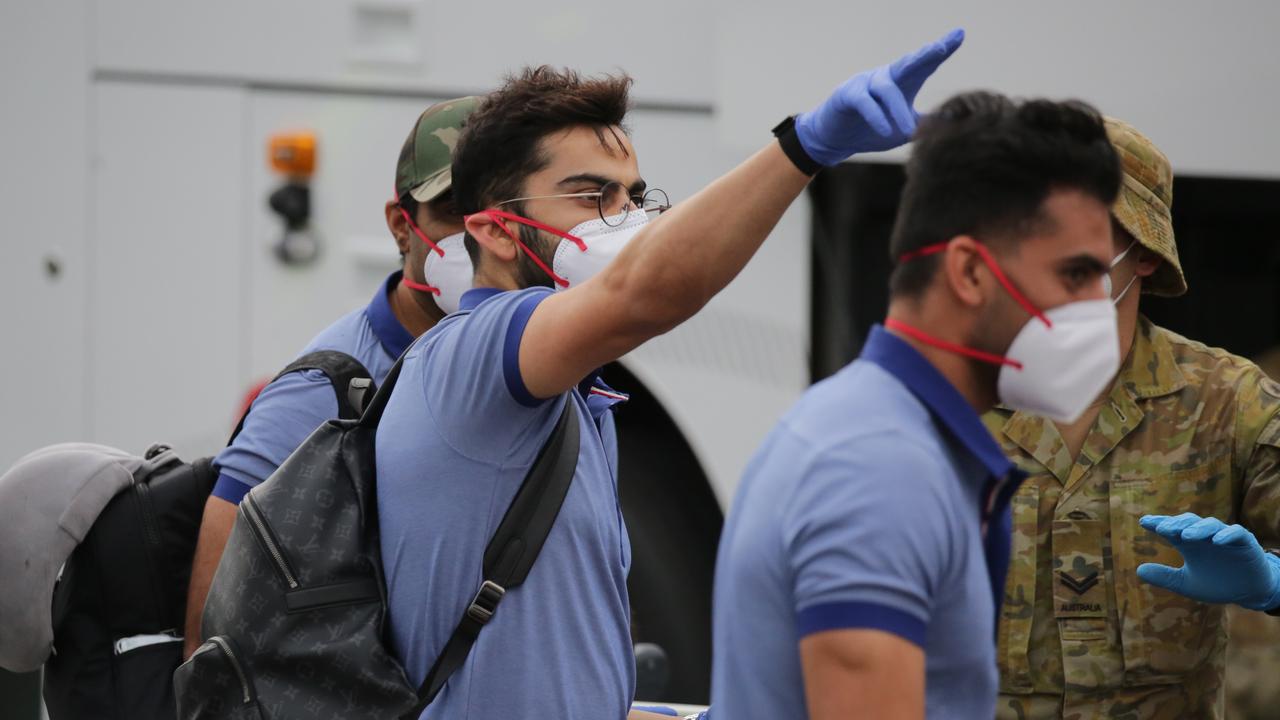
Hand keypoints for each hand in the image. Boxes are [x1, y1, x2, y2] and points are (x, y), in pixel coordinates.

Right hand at [795, 28, 963, 164]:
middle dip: (925, 55)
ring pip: (887, 89)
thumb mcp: (903, 132)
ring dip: (898, 110)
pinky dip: (877, 117)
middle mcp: (886, 77)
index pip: (925, 65)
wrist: (834, 140)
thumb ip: (924, 125)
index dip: (942, 50)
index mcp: (903, 83)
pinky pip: (865, 103)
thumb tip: (950, 122)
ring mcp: (866, 83)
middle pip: (908, 63)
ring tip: (907, 130)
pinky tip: (886, 130)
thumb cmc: (870, 131)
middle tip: (941, 48)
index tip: (960, 35)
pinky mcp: (847, 95)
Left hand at [1137, 513, 1279, 610]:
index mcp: (1189, 543)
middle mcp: (1205, 536)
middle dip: (1175, 524)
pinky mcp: (1245, 542)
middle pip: (1188, 523)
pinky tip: (1217, 541)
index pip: (1171, 529)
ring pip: (1210, 525)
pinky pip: (1236, 533)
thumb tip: (1138, 571)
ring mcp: (1225, 537)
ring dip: (1197, 528)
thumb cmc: (1217, 584)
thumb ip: (1165, 577)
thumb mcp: (1186, 584)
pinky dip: (1226, 535)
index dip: (1157, 523)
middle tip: (1162, 529)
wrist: (1248, 593)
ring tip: (1185, 536)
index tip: (1143, 522)